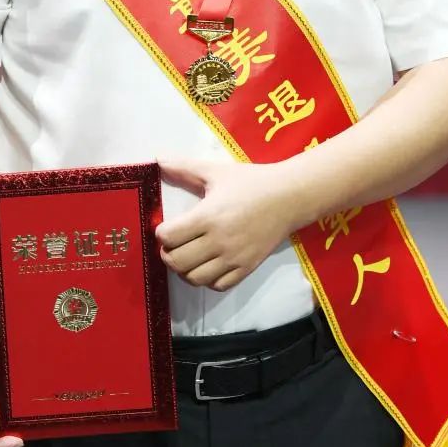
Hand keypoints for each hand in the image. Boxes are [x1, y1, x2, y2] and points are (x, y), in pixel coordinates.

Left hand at [156, 157, 297, 291]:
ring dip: (184, 270)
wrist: (289, 197)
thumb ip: (184, 167)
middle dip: (167, 253)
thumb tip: (158, 159)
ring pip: (194, 279)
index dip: (161, 233)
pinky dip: (206, 280)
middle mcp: (218, 241)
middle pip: (177, 261)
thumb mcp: (216, 171)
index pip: (168, 237)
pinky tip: (207, 264)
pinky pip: (217, 286)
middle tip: (172, 244)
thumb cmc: (251, 182)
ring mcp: (233, 258)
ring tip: (187, 256)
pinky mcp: (246, 269)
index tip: (166, 227)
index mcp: (208, 216)